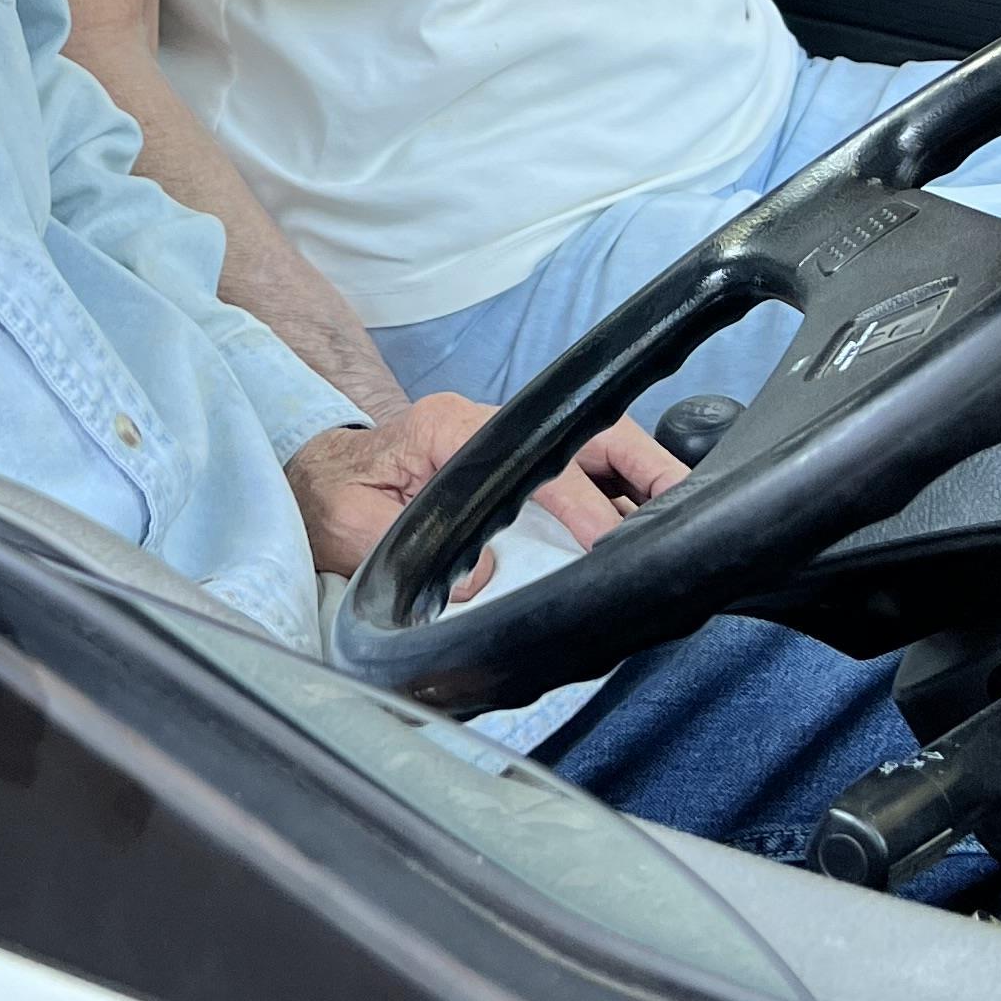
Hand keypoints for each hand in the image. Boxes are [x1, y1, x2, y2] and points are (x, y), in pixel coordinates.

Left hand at [284, 393, 685, 584]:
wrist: (314, 479)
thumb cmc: (332, 498)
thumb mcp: (358, 527)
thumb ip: (421, 548)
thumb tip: (489, 575)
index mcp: (450, 429)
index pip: (537, 460)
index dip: (580, 501)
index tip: (610, 539)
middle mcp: (484, 424)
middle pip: (580, 432)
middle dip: (640, 465)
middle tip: (686, 504)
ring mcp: (501, 440)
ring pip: (588, 444)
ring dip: (638, 473)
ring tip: (684, 509)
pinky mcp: (508, 462)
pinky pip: (574, 465)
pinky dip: (616, 488)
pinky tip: (643, 518)